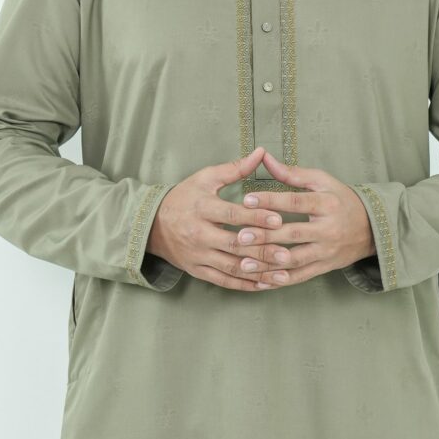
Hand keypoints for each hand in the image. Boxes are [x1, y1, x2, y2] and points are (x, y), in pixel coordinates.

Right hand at [145, 146, 297, 290]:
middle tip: (286, 254)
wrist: (152, 224)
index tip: (278, 219)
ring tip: (283, 274)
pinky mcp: (197, 270)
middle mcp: (199, 233)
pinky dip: (245, 285)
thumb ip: (235, 169)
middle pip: (233, 244)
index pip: (231, 214)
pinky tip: (265, 285)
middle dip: (262, 250)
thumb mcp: (206, 178)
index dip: (255, 217)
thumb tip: (261, 153)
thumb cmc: (184, 197)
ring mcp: (198, 255)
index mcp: (202, 207)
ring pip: (231, 267)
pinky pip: (223, 281)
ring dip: (258, 272)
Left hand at [234, 149, 375, 286]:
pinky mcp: (326, 267)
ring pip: (295, 260)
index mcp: (327, 204)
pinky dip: (281, 280)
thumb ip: (292, 173)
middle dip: (265, 236)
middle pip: (293, 234)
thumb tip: (264, 158)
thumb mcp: (322, 181)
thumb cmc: (340, 199)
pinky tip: (261, 281)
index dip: (271, 201)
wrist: (372, 228)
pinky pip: (301, 276)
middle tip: (240, 236)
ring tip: (244, 263)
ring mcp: (327, 251)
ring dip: (268, 264)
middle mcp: (328, 229)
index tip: (247, 199)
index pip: (296, 202)